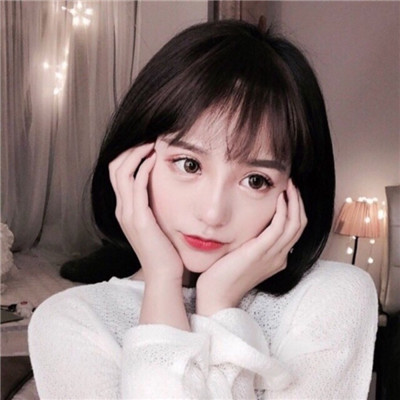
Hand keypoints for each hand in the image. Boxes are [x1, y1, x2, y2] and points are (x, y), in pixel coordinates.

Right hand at [109, 144, 183, 284]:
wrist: (164, 275)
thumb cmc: (164, 250)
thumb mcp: (156, 224)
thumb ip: (154, 207)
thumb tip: (163, 188)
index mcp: (124, 210)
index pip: (117, 173)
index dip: (129, 155)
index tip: (147, 145)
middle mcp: (122, 210)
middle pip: (114, 167)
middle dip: (130, 149)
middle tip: (149, 139)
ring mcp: (128, 214)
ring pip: (122, 172)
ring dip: (137, 154)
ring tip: (152, 144)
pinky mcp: (139, 219)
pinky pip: (136, 186)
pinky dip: (144, 168)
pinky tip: (156, 160)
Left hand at [196, 180, 306, 315]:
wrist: (216, 295)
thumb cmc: (224, 275)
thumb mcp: (243, 256)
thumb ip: (252, 242)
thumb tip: (251, 225)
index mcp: (277, 259)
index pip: (294, 231)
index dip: (295, 210)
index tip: (289, 194)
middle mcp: (280, 257)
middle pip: (300, 226)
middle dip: (299, 203)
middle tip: (293, 185)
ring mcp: (273, 256)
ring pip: (295, 225)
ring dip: (294, 202)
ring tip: (289, 186)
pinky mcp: (260, 252)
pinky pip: (279, 227)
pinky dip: (283, 211)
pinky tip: (279, 198)